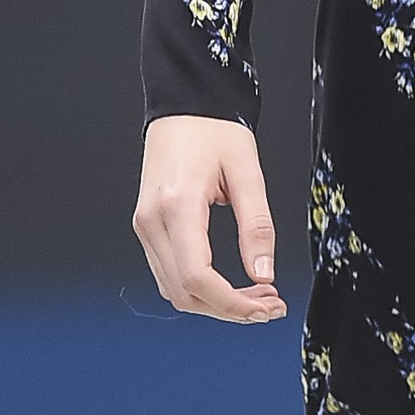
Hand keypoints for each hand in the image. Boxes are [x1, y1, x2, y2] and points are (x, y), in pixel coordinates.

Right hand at [132, 114, 285, 323]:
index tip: (266, 307)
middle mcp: (152, 221)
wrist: (184, 105)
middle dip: (228, 310)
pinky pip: (170, 273)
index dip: (234, 304)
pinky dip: (200, 288)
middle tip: (269, 305)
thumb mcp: (247, 173)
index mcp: (177, 206)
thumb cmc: (213, 129)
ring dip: (215, 303)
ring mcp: (145, 226)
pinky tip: (230, 284)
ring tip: (256, 296)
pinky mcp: (147, 226)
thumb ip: (257, 226)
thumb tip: (264, 273)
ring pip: (174, 290)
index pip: (198, 278)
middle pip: (184, 293)